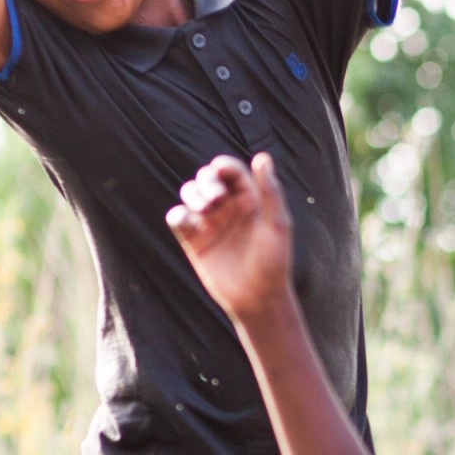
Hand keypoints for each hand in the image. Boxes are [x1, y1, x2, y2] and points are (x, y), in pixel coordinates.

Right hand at [167, 154, 295, 324]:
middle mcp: (227, 207)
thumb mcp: (277, 225)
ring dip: (193, 195)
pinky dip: (178, 215)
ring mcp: (209, 223)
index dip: (224, 166)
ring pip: (190, 194)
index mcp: (248, 199)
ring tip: (205, 211)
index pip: (231, 171)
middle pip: (207, 179)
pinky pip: (178, 219)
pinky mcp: (193, 240)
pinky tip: (187, 221)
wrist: (257, 298)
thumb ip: (270, 191)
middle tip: (216, 200)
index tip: (221, 171)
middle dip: (207, 182)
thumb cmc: (273, 262)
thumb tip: (262, 157)